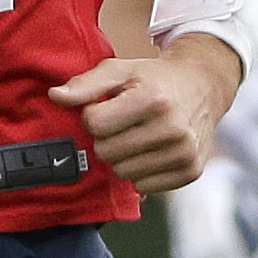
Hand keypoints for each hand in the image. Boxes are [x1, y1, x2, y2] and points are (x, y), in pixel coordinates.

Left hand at [50, 40, 232, 194]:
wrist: (203, 86)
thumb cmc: (154, 79)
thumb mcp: (120, 70)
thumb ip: (85, 84)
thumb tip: (55, 96)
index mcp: (153, 99)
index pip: (95, 125)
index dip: (94, 115)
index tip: (108, 107)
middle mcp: (173, 128)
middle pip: (106, 152)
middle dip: (107, 138)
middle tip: (124, 124)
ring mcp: (184, 152)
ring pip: (123, 173)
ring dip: (123, 157)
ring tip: (138, 137)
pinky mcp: (190, 171)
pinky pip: (143, 186)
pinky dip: (141, 171)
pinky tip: (151, 151)